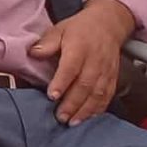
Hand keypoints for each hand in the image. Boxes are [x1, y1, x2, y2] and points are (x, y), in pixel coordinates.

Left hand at [31, 0, 136, 124]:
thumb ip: (47, 43)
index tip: (52, 96)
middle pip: (84, 85)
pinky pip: (107, 96)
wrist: (108, 24)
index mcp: (79, 48)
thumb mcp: (60, 29)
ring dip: (85, 110)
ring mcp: (106, 71)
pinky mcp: (112, 78)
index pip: (71, 68)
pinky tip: (88, 118)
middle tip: (60, 117)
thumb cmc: (80, 29)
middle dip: (72, 103)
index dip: (62, 83)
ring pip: (97, 94)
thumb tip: (34, 53)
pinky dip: (98, 109)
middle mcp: (95, 61)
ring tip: (72, 122)